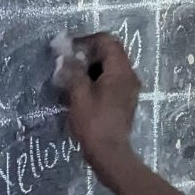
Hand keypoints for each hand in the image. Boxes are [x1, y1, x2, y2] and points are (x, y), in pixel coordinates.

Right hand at [53, 31, 141, 174]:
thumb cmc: (94, 122)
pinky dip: (97, 79)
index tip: (68, 49)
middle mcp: (129, 76)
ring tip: (71, 76)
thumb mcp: (79, 94)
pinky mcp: (125, 100)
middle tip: (68, 62)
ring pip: (110, 67)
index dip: (86, 40)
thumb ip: (73, 71)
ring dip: (91, 67)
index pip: (107, 41)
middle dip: (88, 54)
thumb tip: (65, 56)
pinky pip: (112, 80)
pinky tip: (81, 90)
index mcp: (120, 70)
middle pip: (110, 52)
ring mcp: (129, 89)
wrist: (110, 153)